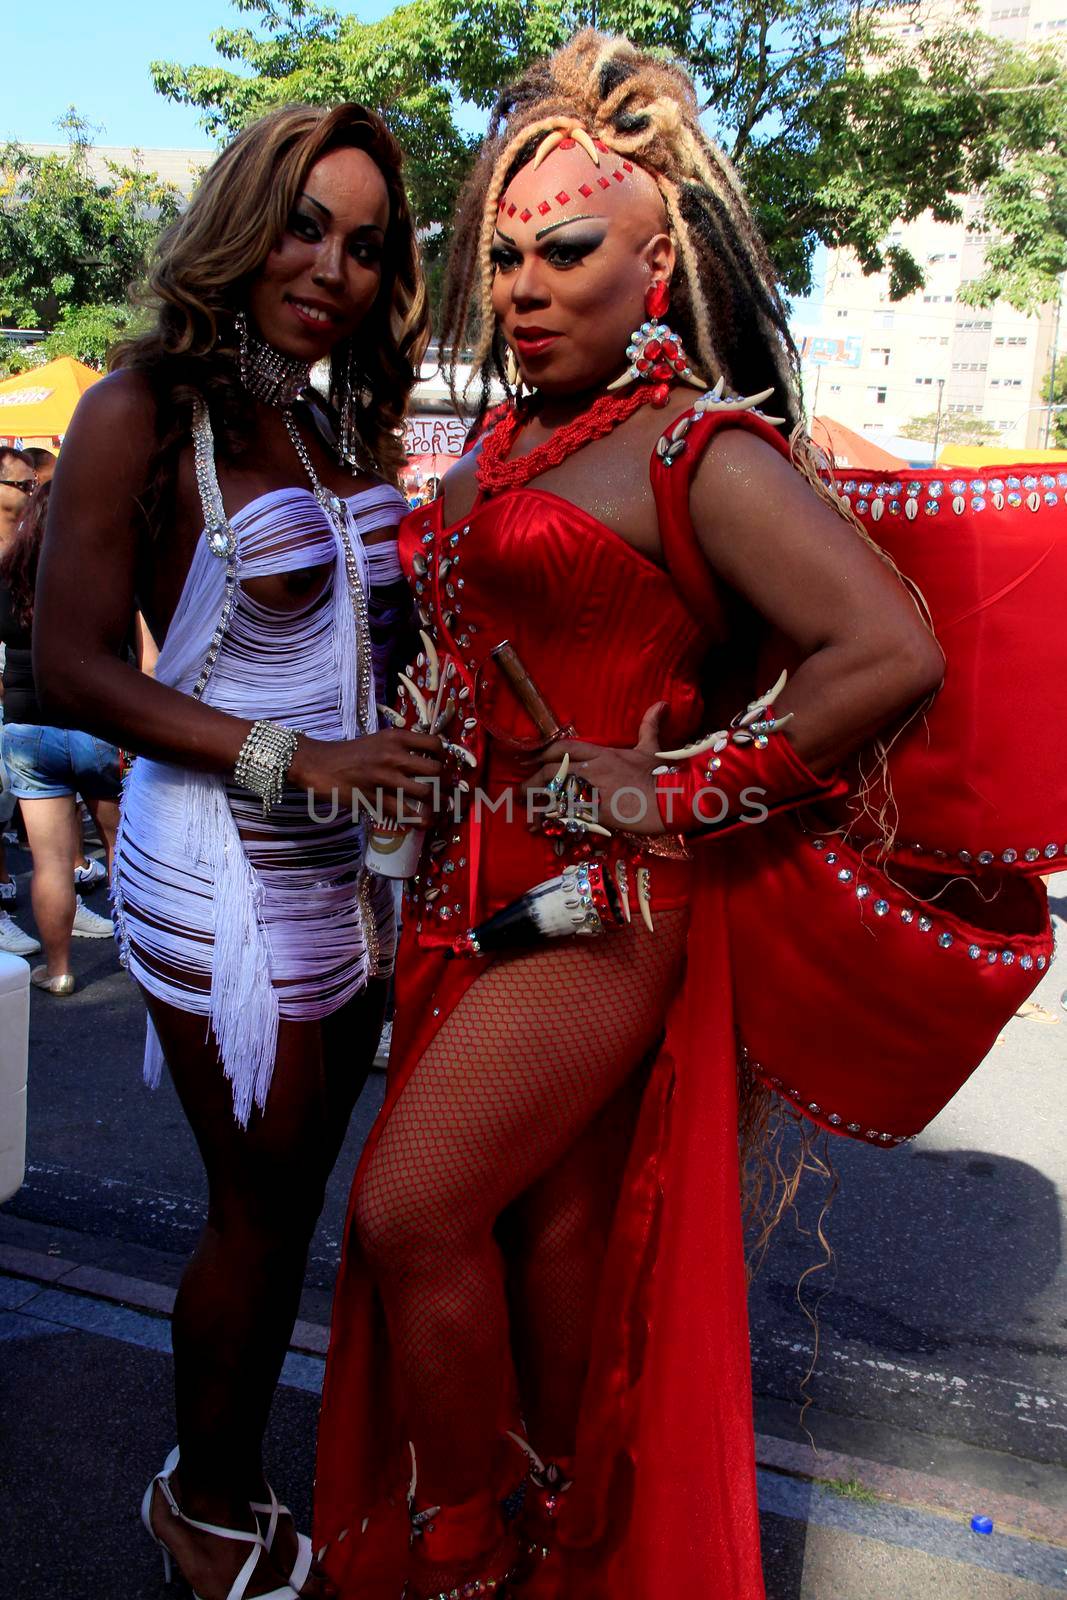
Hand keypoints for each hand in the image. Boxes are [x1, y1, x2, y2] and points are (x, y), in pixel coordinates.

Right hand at [290, 728, 444, 824]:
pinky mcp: (374, 799)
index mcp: (395, 738)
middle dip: (446, 784)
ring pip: (425, 793)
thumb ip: (400, 748)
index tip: (444, 766)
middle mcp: (393, 755)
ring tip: (442, 810)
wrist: (318, 764)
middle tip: (447, 792)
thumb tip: (426, 761)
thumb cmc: (349, 754)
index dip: (444, 757)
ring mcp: (384, 778)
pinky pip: (404, 813)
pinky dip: (419, 820)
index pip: (434, 744)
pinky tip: (425, 823)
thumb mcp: (377, 741)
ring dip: (438, 805)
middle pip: (435, 770)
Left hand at [522, 702, 668, 836]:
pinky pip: (565, 816)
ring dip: (537, 805)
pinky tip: (541, 829)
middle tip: (521, 792)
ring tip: (527, 815)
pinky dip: (550, 822)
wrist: (673, 801)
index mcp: (603, 753)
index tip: (531, 761)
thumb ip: (649, 727)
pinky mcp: (595, 813)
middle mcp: (593, 769)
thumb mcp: (652, 749)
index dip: (544, 754)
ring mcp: (592, 791)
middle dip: (532, 782)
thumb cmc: (662, 775)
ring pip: (554, 795)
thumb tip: (660, 704)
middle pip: (552, 771)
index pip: (564, 748)